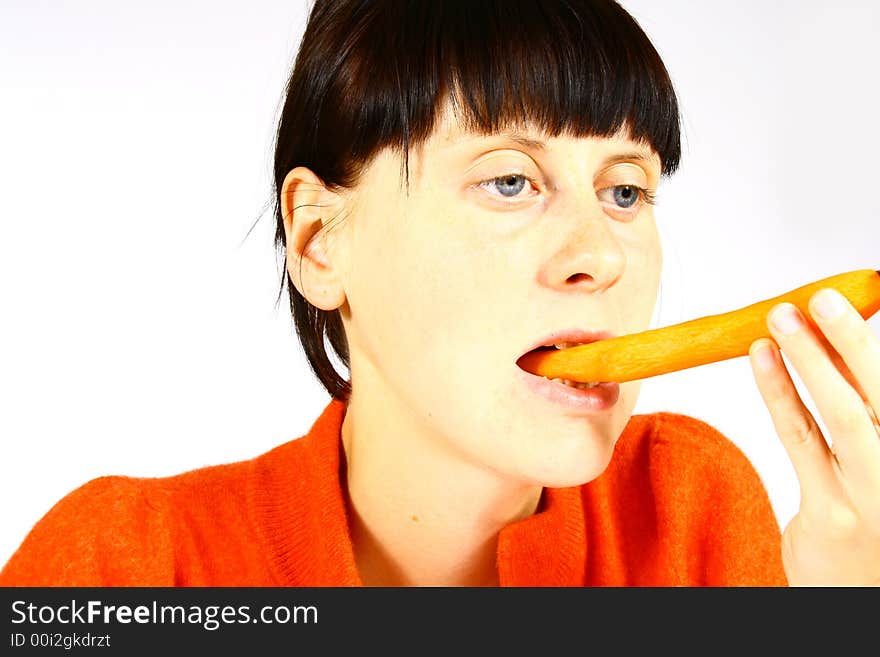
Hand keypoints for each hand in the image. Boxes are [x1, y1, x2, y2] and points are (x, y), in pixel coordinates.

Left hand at [748, 287, 879, 585]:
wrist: (863, 597)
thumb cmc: (876, 520)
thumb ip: (866, 406)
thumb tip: (840, 344)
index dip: (868, 344)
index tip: (857, 296)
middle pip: (878, 393)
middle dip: (851, 339)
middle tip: (823, 297)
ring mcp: (876, 494)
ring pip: (841, 411)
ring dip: (808, 359)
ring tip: (782, 316)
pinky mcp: (831, 512)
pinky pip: (800, 438)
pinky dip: (779, 391)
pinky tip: (761, 358)